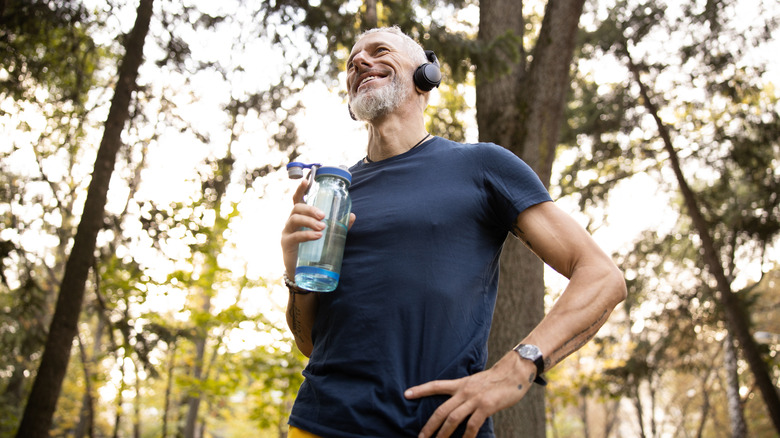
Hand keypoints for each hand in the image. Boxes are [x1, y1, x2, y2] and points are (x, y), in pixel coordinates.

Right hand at [280, 178, 355, 276]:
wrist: (303, 272)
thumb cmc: (314, 250)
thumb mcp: (327, 236)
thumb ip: (338, 227)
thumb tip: (352, 216)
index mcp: (301, 217)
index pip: (298, 200)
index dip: (301, 189)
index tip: (305, 180)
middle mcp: (292, 222)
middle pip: (297, 208)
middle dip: (310, 209)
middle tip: (323, 216)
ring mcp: (287, 232)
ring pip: (294, 219)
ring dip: (309, 221)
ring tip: (322, 227)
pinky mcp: (286, 244)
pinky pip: (295, 236)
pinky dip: (307, 235)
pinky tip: (317, 236)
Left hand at [404, 352, 534, 437]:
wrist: (514, 372)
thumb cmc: (495, 380)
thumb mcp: (475, 382)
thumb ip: (465, 392)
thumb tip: (457, 404)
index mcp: (460, 384)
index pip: (436, 386)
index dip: (420, 390)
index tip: (406, 394)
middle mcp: (464, 391)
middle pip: (441, 410)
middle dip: (429, 426)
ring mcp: (474, 399)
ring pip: (453, 419)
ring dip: (443, 434)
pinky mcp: (486, 406)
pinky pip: (473, 424)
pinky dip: (467, 436)